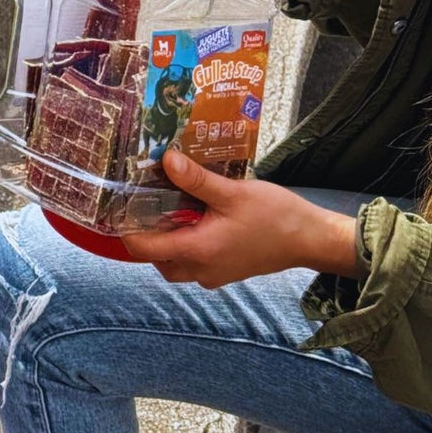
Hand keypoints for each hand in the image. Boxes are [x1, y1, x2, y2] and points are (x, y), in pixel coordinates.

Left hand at [120, 150, 359, 287]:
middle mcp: (201, 269)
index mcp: (198, 251)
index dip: (125, 228)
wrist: (312, 240)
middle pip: (154, 258)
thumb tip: (164, 159)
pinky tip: (191, 215)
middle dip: (145, 232)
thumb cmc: (275, 216)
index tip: (120, 203)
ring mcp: (214, 273)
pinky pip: (191, 261)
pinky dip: (183, 242)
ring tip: (167, 205)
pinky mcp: (225, 270)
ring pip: (172, 262)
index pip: (143, 249)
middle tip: (144, 200)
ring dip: (165, 238)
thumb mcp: (232, 192)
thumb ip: (195, 179)